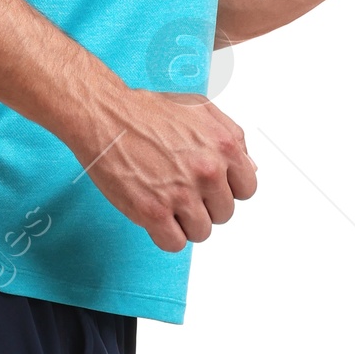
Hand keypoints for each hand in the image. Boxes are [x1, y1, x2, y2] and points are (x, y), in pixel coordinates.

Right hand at [86, 90, 257, 250]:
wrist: (104, 116)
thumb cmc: (147, 111)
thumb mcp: (201, 110)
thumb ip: (232, 137)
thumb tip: (250, 169)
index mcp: (224, 146)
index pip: (247, 189)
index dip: (226, 189)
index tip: (209, 186)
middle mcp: (208, 171)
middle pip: (224, 214)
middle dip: (205, 205)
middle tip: (180, 189)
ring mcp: (181, 193)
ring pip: (202, 232)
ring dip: (185, 222)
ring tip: (165, 201)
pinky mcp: (152, 212)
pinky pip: (174, 243)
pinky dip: (165, 235)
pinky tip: (154, 216)